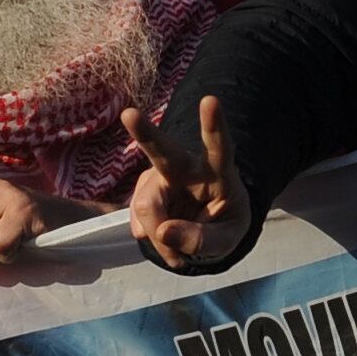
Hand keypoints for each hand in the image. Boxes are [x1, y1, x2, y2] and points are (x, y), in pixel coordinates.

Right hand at [124, 95, 253, 267]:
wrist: (207, 230)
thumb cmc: (224, 224)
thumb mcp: (227, 239)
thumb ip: (202, 239)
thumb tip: (162, 231)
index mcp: (217, 171)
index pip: (219, 147)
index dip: (214, 125)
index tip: (210, 100)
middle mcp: (185, 167)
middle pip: (163, 151)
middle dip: (146, 133)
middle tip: (129, 114)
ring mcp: (159, 179)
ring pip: (146, 205)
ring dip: (159, 236)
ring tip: (178, 255)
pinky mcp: (144, 193)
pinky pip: (140, 220)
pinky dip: (153, 240)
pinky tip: (165, 240)